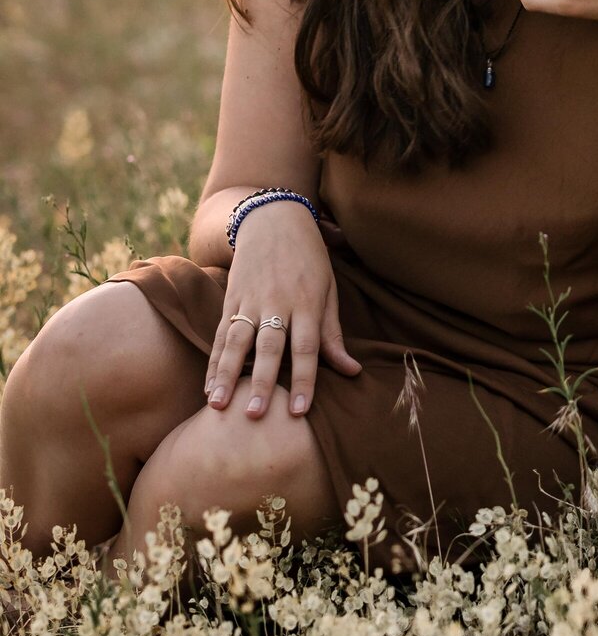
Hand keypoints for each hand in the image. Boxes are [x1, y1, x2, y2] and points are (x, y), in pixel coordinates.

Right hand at [206, 200, 358, 419]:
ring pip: (237, 342)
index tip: (300, 411)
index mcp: (307, 303)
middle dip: (262, 383)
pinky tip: (208, 385)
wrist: (273, 219)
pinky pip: (221, 334)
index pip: (306, 348)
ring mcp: (250, 301)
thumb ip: (332, 334)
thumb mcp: (327, 291)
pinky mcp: (231, 299)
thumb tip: (352, 371)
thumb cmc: (309, 259)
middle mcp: (277, 304)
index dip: (305, 380)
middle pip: (269, 348)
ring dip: (227, 375)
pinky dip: (214, 360)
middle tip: (255, 416)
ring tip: (217, 405)